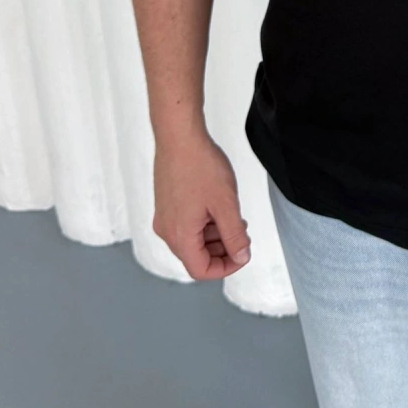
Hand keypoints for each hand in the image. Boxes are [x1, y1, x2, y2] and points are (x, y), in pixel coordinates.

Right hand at [153, 129, 251, 279]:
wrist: (179, 137)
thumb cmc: (200, 166)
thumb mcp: (226, 204)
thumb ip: (234, 235)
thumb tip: (241, 256)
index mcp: (179, 235)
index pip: (201, 269)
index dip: (226, 268)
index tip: (243, 254)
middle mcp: (167, 230)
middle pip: (196, 256)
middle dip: (223, 250)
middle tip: (243, 235)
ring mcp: (164, 216)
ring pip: (192, 240)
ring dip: (215, 236)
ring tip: (235, 219)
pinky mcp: (166, 204)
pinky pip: (186, 224)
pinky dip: (205, 223)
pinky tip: (220, 208)